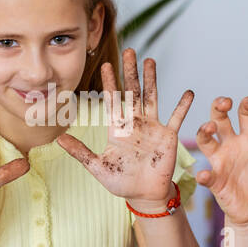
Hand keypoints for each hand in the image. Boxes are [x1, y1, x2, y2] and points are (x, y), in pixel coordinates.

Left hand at [56, 48, 193, 206]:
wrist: (144, 196)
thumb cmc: (121, 182)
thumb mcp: (97, 166)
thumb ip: (80, 152)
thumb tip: (58, 139)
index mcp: (117, 128)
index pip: (113, 100)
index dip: (109, 83)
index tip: (105, 64)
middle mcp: (135, 123)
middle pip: (133, 91)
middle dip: (130, 72)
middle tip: (129, 51)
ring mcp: (153, 128)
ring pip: (152, 97)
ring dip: (152, 79)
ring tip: (150, 60)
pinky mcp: (168, 137)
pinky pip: (176, 118)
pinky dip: (182, 106)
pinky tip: (188, 92)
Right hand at [194, 96, 247, 227]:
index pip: (245, 114)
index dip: (246, 104)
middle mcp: (232, 146)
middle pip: (220, 119)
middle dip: (218, 106)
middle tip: (225, 102)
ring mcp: (221, 163)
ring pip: (205, 140)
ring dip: (204, 132)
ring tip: (209, 128)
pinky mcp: (216, 181)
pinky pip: (206, 176)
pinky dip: (203, 175)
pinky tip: (205, 176)